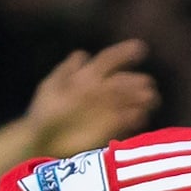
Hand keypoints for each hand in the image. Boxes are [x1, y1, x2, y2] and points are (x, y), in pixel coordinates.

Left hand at [25, 41, 158, 156]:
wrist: (41, 142)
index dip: (123, 54)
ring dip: (139, 98)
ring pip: (127, 100)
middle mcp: (99, 92)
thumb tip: (82, 55)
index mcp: (86, 77)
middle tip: (149, 84)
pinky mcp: (108, 129)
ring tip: (150, 99)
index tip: (141, 49)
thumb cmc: (45, 113)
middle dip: (135, 82)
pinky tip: (140, 117)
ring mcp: (105, 110)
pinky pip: (125, 121)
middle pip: (122, 83)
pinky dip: (133, 118)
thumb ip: (67, 72)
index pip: (108, 60)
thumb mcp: (52, 87)